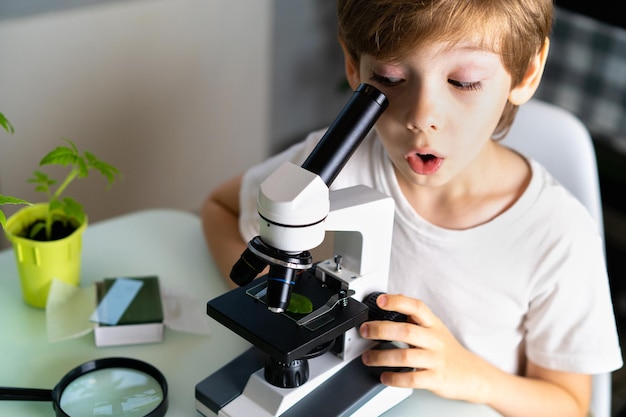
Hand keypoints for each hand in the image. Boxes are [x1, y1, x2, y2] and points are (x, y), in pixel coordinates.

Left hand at [359, 293, 488, 402]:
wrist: (473, 374)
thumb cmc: (447, 350)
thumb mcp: (435, 329)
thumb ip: (415, 317)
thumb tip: (392, 301)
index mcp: (433, 324)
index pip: (416, 307)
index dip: (398, 301)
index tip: (380, 301)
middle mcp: (434, 340)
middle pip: (406, 331)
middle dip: (381, 330)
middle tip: (365, 331)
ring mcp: (435, 360)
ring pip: (405, 356)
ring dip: (381, 357)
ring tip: (368, 357)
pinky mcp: (435, 379)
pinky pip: (411, 379)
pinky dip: (394, 379)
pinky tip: (385, 377)